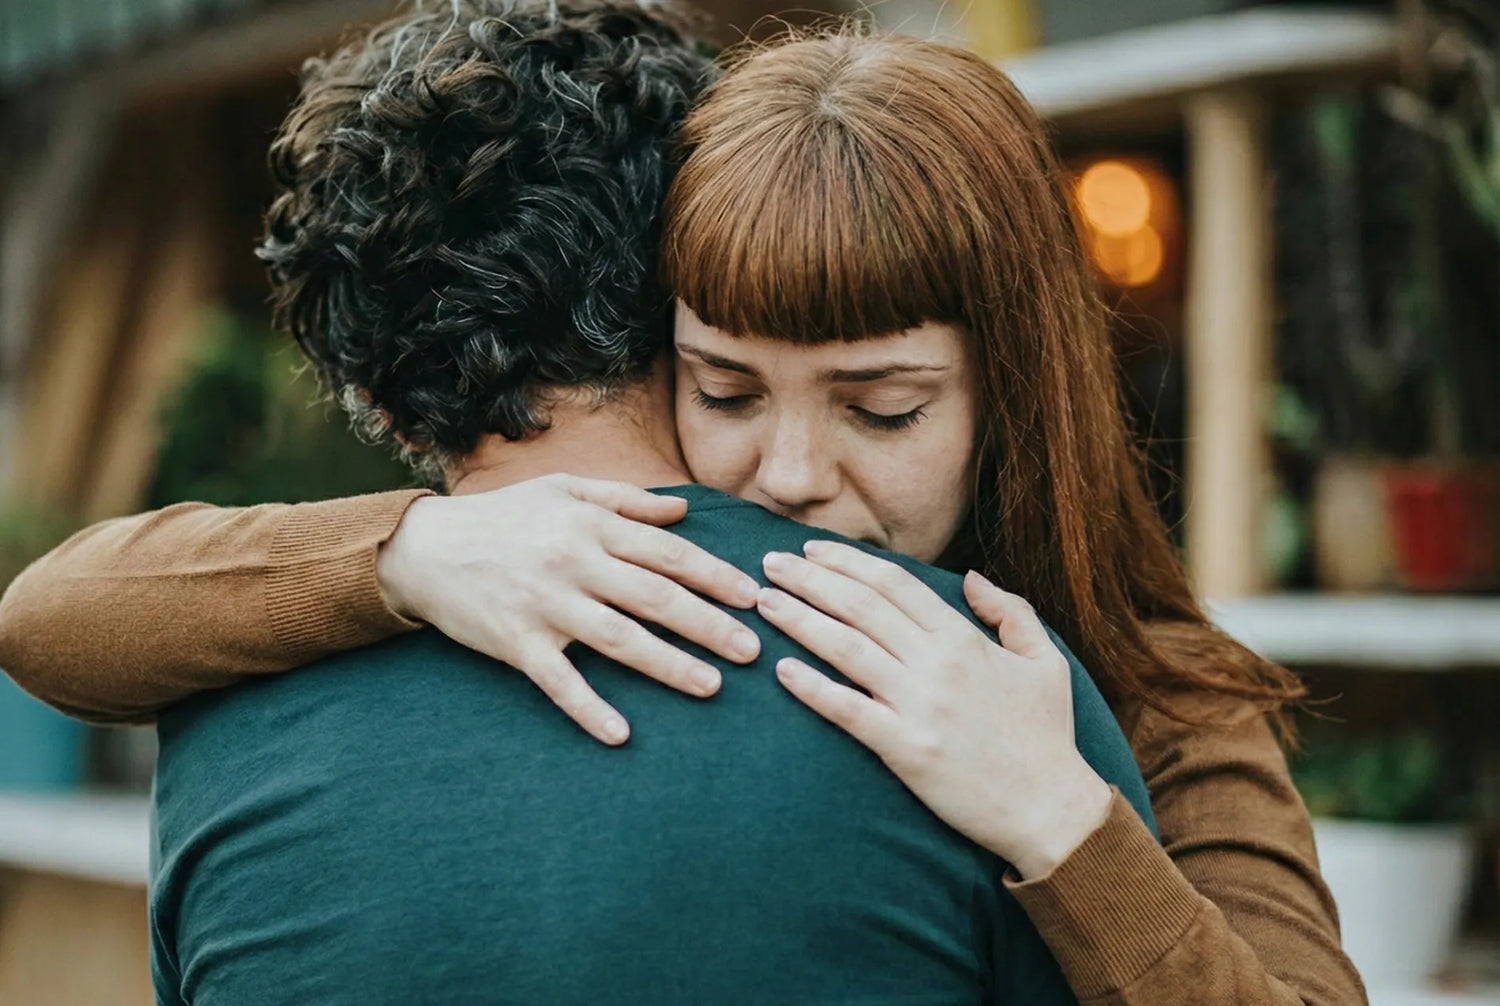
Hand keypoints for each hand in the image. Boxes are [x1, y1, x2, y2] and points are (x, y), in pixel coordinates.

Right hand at [377, 474, 761, 745]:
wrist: (423, 548)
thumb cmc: (502, 518)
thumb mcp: (563, 490)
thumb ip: (625, 499)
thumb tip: (684, 511)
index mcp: (590, 527)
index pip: (667, 552)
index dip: (714, 575)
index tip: (752, 596)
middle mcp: (574, 564)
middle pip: (655, 597)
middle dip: (709, 624)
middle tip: (751, 650)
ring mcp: (546, 606)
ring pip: (619, 639)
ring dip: (669, 664)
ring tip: (713, 685)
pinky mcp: (517, 643)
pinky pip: (559, 682)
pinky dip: (589, 709)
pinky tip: (622, 735)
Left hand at [758, 540, 1110, 877]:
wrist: (1052, 811)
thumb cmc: (1046, 737)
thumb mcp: (1046, 662)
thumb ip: (1010, 612)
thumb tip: (969, 577)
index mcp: (964, 639)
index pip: (893, 583)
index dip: (847, 561)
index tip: (812, 550)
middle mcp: (937, 664)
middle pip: (860, 605)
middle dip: (808, 579)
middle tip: (770, 563)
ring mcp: (919, 706)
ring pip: (845, 648)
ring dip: (799, 620)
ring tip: (763, 603)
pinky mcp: (906, 750)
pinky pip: (847, 711)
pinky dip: (811, 688)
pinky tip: (781, 670)